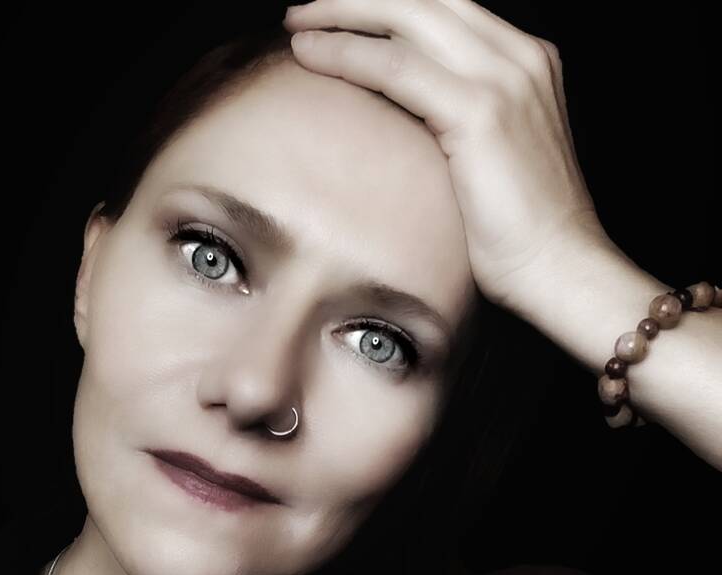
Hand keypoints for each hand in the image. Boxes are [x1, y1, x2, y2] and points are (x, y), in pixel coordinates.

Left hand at [282, 0, 609, 309]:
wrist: (558, 268)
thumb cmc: (518, 231)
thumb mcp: (488, 156)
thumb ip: (455, 118)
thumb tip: (399, 112)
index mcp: (524, 62)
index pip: (445, 7)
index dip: (387, 4)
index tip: (339, 13)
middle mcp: (519, 56)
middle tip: (305, 9)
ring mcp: (505, 78)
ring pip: (407, 15)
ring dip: (342, 12)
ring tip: (297, 21)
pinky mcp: (482, 112)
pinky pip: (396, 68)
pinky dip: (347, 54)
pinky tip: (309, 54)